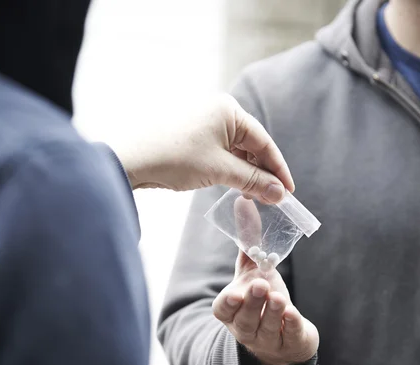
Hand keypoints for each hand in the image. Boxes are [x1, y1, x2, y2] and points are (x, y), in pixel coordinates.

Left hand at [114, 94, 293, 202]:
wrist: (130, 159)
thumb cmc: (175, 158)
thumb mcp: (220, 170)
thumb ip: (253, 181)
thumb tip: (279, 194)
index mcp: (229, 110)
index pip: (264, 141)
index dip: (278, 169)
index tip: (289, 192)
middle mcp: (218, 110)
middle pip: (251, 144)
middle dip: (262, 172)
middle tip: (272, 198)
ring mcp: (203, 121)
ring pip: (236, 149)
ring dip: (246, 172)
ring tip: (252, 195)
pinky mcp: (192, 134)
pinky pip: (220, 150)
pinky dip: (230, 168)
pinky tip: (234, 184)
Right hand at [212, 250, 318, 364]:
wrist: (287, 334)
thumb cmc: (265, 299)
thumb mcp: (254, 273)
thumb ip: (249, 244)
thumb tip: (244, 206)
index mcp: (232, 312)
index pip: (223, 310)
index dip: (227, 304)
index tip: (234, 294)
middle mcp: (246, 329)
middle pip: (245, 320)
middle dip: (252, 303)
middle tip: (261, 286)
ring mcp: (268, 340)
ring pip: (267, 329)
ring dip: (272, 313)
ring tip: (278, 297)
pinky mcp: (291, 345)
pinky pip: (291, 337)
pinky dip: (292, 326)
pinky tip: (293, 313)